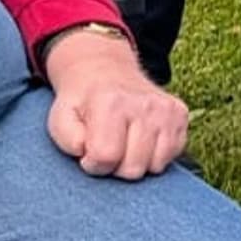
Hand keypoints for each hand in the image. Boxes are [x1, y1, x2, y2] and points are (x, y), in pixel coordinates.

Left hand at [42, 26, 187, 178]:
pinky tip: (142, 140)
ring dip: (137, 162)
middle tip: (108, 148)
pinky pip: (171, 156)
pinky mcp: (180, 113)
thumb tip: (88, 153)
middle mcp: (144, 104)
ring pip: (155, 166)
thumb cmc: (82, 103)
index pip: (106, 157)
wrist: (105, 72)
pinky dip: (155, 156)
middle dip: (116, 167)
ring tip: (125, 144)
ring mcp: (166, 109)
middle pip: (133, 168)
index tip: (88, 152)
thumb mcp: (60, 118)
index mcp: (111, 103)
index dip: (92, 164)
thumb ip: (68, 140)